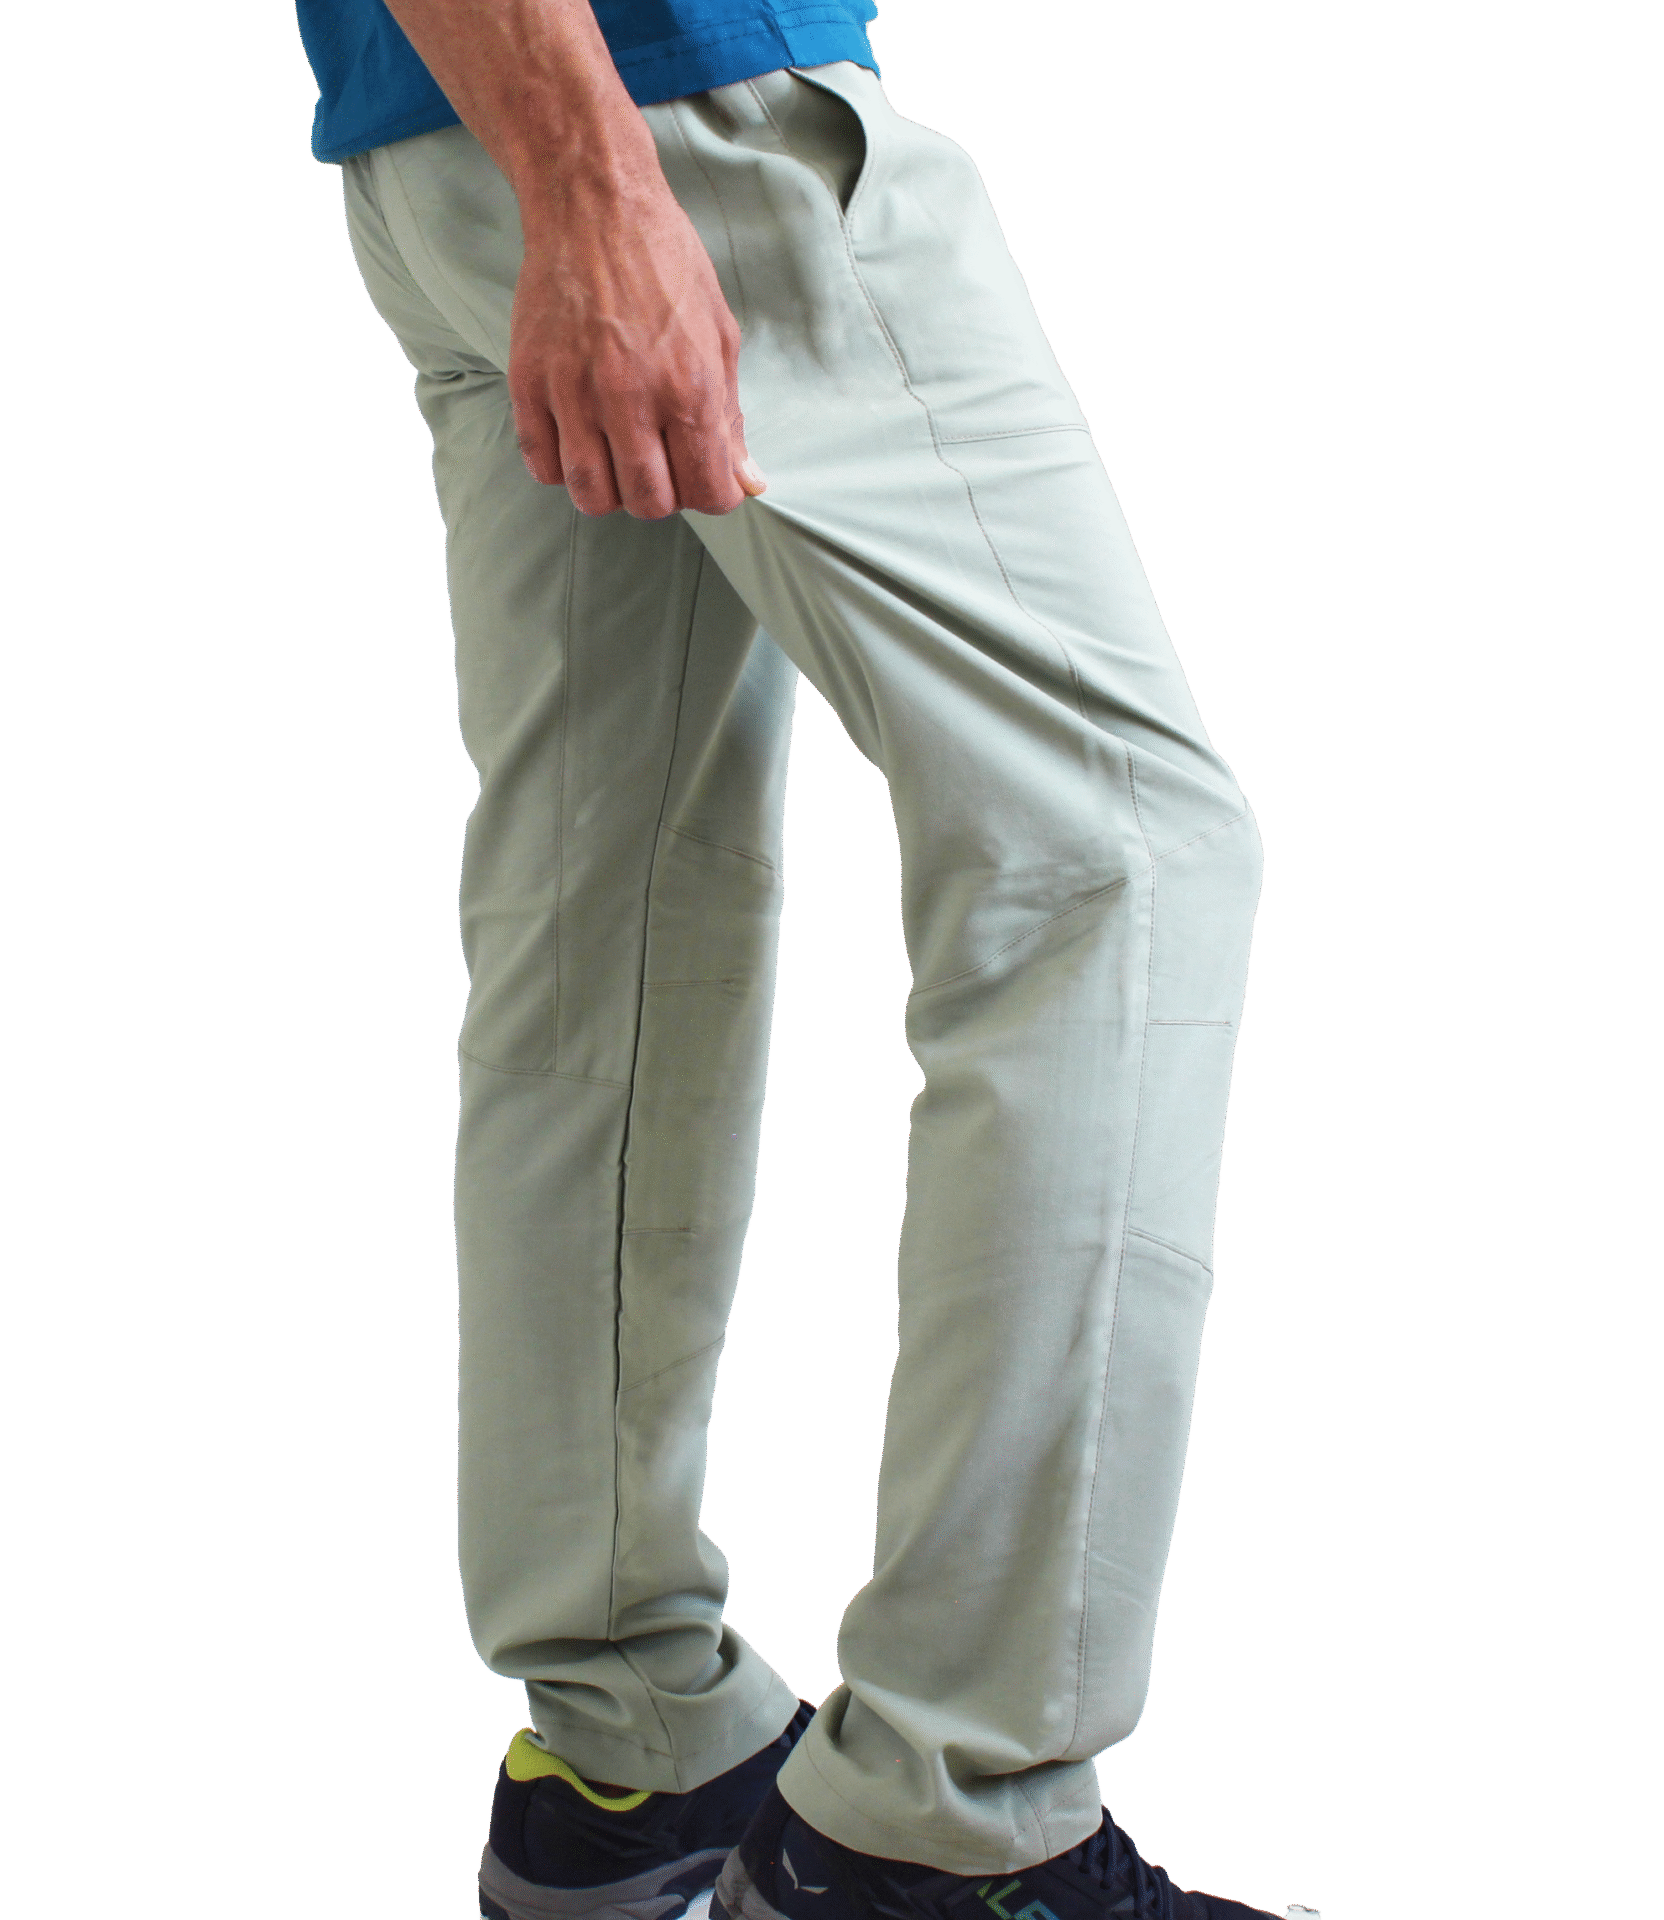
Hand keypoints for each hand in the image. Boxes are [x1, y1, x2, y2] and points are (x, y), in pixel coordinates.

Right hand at [508, 176, 765, 517]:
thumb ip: (730, 416)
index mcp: (690, 388)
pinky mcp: (529, 382)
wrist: (594, 204)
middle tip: (660, 460)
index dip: (714, 494)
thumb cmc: (665, 264)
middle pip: (649, 503)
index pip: (709, 492)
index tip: (704, 476)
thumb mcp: (720, 334)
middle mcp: (631, 397)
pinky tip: (578, 439)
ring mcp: (574, 392)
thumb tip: (748, 479)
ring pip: (592, 495)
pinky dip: (562, 467)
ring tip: (618, 457)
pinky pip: (542, 464)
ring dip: (611, 490)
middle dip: (663, 495)